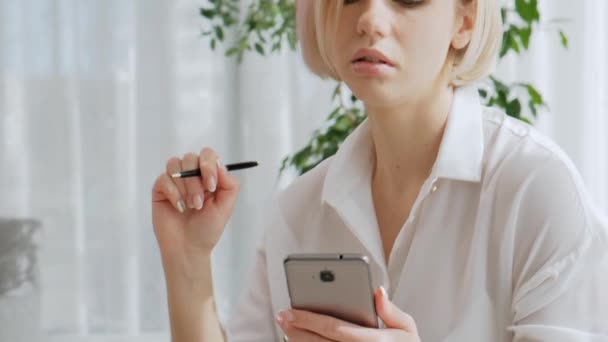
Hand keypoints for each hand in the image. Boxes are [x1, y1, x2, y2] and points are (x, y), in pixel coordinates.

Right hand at [151, 147, 239, 273]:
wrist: (188, 248)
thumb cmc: (207, 228)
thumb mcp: (226, 206)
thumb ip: (229, 183)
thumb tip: (219, 164)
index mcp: (208, 176)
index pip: (208, 155)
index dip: (209, 165)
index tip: (212, 186)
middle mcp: (191, 175)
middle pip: (190, 157)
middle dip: (195, 181)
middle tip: (199, 202)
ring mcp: (175, 181)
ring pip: (175, 164)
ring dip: (184, 186)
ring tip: (190, 206)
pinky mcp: (160, 189)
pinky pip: (163, 178)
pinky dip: (173, 193)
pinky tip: (179, 208)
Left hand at [276, 287, 419, 340]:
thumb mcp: (406, 328)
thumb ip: (391, 310)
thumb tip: (377, 291)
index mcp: (371, 341)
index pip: (333, 328)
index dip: (308, 319)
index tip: (290, 310)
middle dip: (297, 328)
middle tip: (281, 316)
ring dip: (298, 340)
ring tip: (286, 327)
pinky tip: (299, 339)